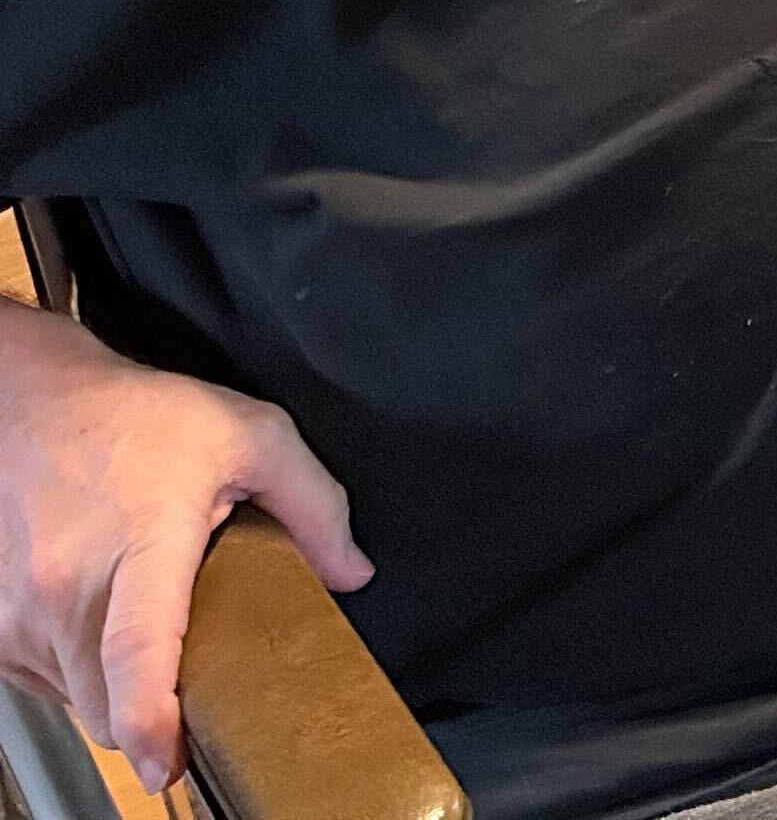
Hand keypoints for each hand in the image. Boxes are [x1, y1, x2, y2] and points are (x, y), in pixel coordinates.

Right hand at [0, 305, 371, 794]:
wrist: (32, 402)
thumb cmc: (140, 417)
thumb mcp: (253, 437)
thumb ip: (315, 505)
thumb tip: (353, 575)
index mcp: (137, 546)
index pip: (137, 651)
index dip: (153, 720)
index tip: (170, 764)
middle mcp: (65, 589)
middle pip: (107, 704)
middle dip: (157, 715)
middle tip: (201, 681)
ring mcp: (19, 613)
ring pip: (76, 701)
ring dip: (117, 694)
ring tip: (153, 629)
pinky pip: (46, 683)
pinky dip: (82, 675)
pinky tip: (110, 625)